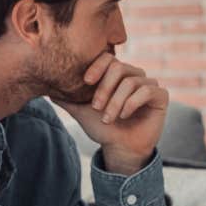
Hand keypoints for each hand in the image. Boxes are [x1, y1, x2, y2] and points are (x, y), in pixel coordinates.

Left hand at [57, 53, 167, 173]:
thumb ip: (66, 97)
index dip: (96, 66)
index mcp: (114, 74)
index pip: (107, 58)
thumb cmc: (101, 127)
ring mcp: (148, 84)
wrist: (119, 147)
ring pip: (131, 82)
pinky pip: (148, 91)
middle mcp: (132, 75)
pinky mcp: (161, 95)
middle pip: (119, 68)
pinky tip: (124, 116)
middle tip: (96, 107)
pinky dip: (132, 104)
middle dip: (104, 89)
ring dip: (116, 102)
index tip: (86, 81)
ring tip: (108, 118)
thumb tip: (45, 87)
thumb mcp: (80, 110)